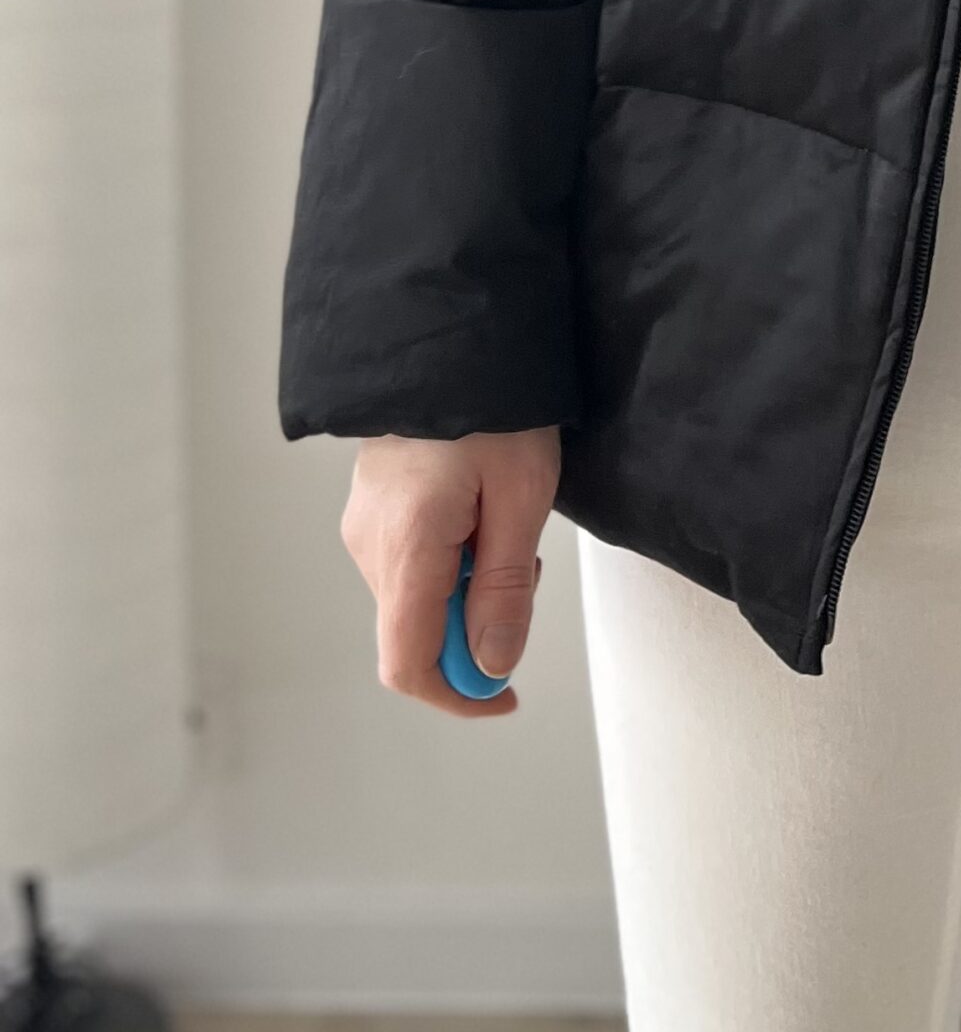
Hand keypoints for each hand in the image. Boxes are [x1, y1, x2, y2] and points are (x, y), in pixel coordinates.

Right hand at [341, 427, 561, 717]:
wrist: (455, 336)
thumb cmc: (497, 408)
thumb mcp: (521, 497)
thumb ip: (503, 587)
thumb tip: (492, 665)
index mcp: (403, 548)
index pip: (407, 664)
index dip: (457, 695)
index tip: (504, 694)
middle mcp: (368, 545)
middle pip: (416, 632)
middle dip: (476, 625)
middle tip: (525, 569)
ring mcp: (364, 525)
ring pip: (417, 597)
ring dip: (468, 587)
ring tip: (508, 522)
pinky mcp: (374, 508)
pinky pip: (412, 562)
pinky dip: (453, 559)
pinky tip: (484, 510)